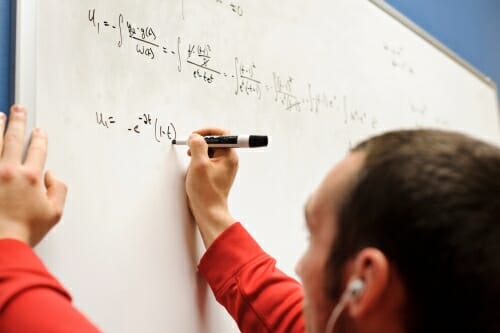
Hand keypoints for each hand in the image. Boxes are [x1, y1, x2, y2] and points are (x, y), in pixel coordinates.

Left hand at [0, 105, 66, 246]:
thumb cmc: (23, 231)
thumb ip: (59, 190)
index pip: (38, 150)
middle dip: (18, 121)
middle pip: (15, 139)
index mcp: (31, 178)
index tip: (39, 131)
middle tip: (19, 109)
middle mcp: (9, 171)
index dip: (40, 138)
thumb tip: (52, 176)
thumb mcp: (54, 213)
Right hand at [185, 128, 237, 246]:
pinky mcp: (219, 173)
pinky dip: (201, 160)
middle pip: (217, 141)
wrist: (209, 211)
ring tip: (191, 159)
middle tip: (190, 148)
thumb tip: (195, 136)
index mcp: (229, 156)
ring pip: (213, 151)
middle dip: (202, 142)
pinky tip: (194, 167)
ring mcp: (225, 167)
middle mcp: (230, 160)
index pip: (223, 133)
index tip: (196, 136)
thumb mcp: (198, 164)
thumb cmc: (206, 192)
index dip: (208, 131)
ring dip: (200, 151)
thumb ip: (198, 146)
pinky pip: (211, 160)